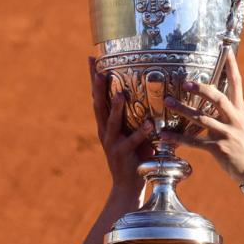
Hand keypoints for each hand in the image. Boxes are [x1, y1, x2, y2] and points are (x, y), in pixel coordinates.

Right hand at [89, 57, 152, 193]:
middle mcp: (104, 130)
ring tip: (119, 94)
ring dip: (114, 108)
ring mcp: (111, 143)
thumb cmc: (135, 155)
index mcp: (105, 122)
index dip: (95, 77)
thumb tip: (150, 93)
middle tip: (99, 69)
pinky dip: (140, 133)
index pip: (98, 95)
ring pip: (111, 122)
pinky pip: (132, 142)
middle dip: (98, 86)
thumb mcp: (132, 132)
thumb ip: (136, 115)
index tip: (93, 57)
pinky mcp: (122, 155)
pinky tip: (149, 124)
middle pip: (98, 104)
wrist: (128, 185)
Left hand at [161, 51, 243, 182]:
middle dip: (201, 88)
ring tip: (168, 102)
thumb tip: (213, 103)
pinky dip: (179, 139)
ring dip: (183, 110)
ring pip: (202, 119)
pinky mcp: (219, 149)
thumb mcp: (243, 126)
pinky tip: (165, 136)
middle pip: (217, 98)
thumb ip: (229, 114)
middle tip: (185, 81)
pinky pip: (195, 142)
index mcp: (241, 111)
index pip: (237, 84)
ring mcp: (227, 134)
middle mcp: (235, 120)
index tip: (227, 49)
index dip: (232, 66)